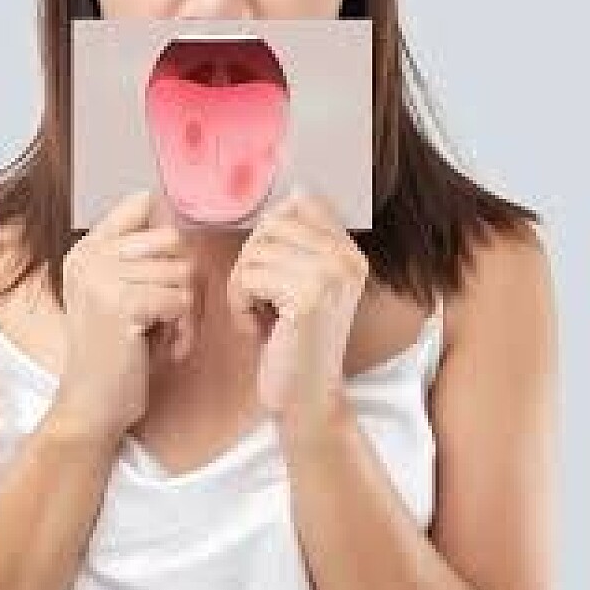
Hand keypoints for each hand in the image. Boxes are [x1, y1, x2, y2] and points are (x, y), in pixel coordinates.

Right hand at [56, 189, 198, 439]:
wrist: (91, 406)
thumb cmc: (114, 355)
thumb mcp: (116, 296)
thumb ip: (137, 258)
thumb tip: (176, 218)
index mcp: (86, 250)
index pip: (141, 203)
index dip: (169, 232)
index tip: (170, 269)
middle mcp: (88, 257)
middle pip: (173, 240)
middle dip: (185, 279)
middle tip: (176, 315)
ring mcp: (101, 278)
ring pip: (183, 272)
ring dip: (187, 311)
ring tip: (168, 336)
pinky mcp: (121, 305)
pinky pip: (181, 300)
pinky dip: (184, 329)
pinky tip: (168, 348)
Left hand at [226, 189, 368, 430]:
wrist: (306, 401)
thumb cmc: (293, 345)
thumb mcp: (303, 286)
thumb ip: (300, 243)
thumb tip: (295, 188)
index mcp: (350, 254)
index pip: (300, 203)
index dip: (269, 233)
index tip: (270, 273)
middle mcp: (348, 260)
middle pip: (272, 224)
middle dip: (250, 261)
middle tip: (257, 299)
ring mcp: (331, 276)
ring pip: (255, 251)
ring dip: (241, 286)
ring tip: (257, 316)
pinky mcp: (308, 298)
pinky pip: (249, 276)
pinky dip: (239, 304)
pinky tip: (256, 328)